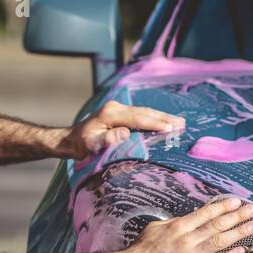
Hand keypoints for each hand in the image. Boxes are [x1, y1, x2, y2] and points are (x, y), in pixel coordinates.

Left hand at [60, 101, 185, 159]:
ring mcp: (118, 109)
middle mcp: (116, 107)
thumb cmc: (81, 145)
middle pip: (145, 112)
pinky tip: (164, 121)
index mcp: (111, 113)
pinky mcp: (119, 113)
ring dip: (161, 117)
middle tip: (182, 124)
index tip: (170, 128)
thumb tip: (125, 133)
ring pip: (144, 111)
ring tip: (179, 122)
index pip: (138, 118)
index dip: (155, 123)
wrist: (70, 140)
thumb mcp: (91, 144)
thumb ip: (107, 139)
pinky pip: (140, 114)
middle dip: (164, 118)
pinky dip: (154, 118)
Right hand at [115, 196, 252, 252]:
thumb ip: (174, 224)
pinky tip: (241, 250)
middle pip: (217, 225)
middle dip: (237, 217)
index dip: (223, 207)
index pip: (206, 213)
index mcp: (178, 226)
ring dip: (239, 233)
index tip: (236, 202)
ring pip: (220, 242)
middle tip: (252, 210)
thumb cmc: (141, 250)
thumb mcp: (155, 228)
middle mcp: (187, 239)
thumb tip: (189, 219)